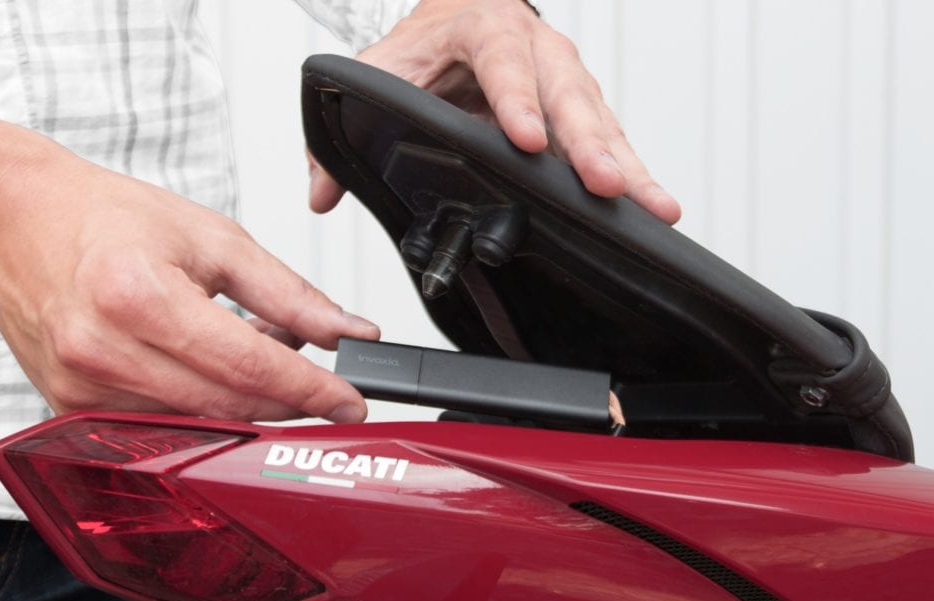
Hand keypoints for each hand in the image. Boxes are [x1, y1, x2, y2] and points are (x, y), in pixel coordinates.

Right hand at [0, 119, 379, 421]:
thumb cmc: (102, 218)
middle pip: (228, 406)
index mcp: (139, 297)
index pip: (250, 366)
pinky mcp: (70, 406)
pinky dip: (202, 408)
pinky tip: (212, 374)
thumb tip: (346, 330)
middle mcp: (103, 351)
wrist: (14, 218)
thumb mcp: (210, 237)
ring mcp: (81, 387)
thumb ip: (286, 292)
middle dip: (289, 403)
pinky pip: (159, 425)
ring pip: (198, 423)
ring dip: (246, 405)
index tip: (350, 402)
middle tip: (321, 385)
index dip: (312, 391)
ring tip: (259, 359)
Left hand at [309, 0, 680, 224]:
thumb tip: (320, 192)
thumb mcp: (377, 72)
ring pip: (599, 120)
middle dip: (588, 144)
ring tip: (654, 206)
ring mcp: (563, 78)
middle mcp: (535, 48)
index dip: (516, 101)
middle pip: (567, 95)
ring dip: (625, 164)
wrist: (457, 11)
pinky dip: (629, 172)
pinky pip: (607, 138)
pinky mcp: (577, 109)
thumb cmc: (425, 43)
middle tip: (606, 186)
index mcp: (483, 27)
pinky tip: (651, 207)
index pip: (503, 62)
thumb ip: (342, 128)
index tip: (525, 140)